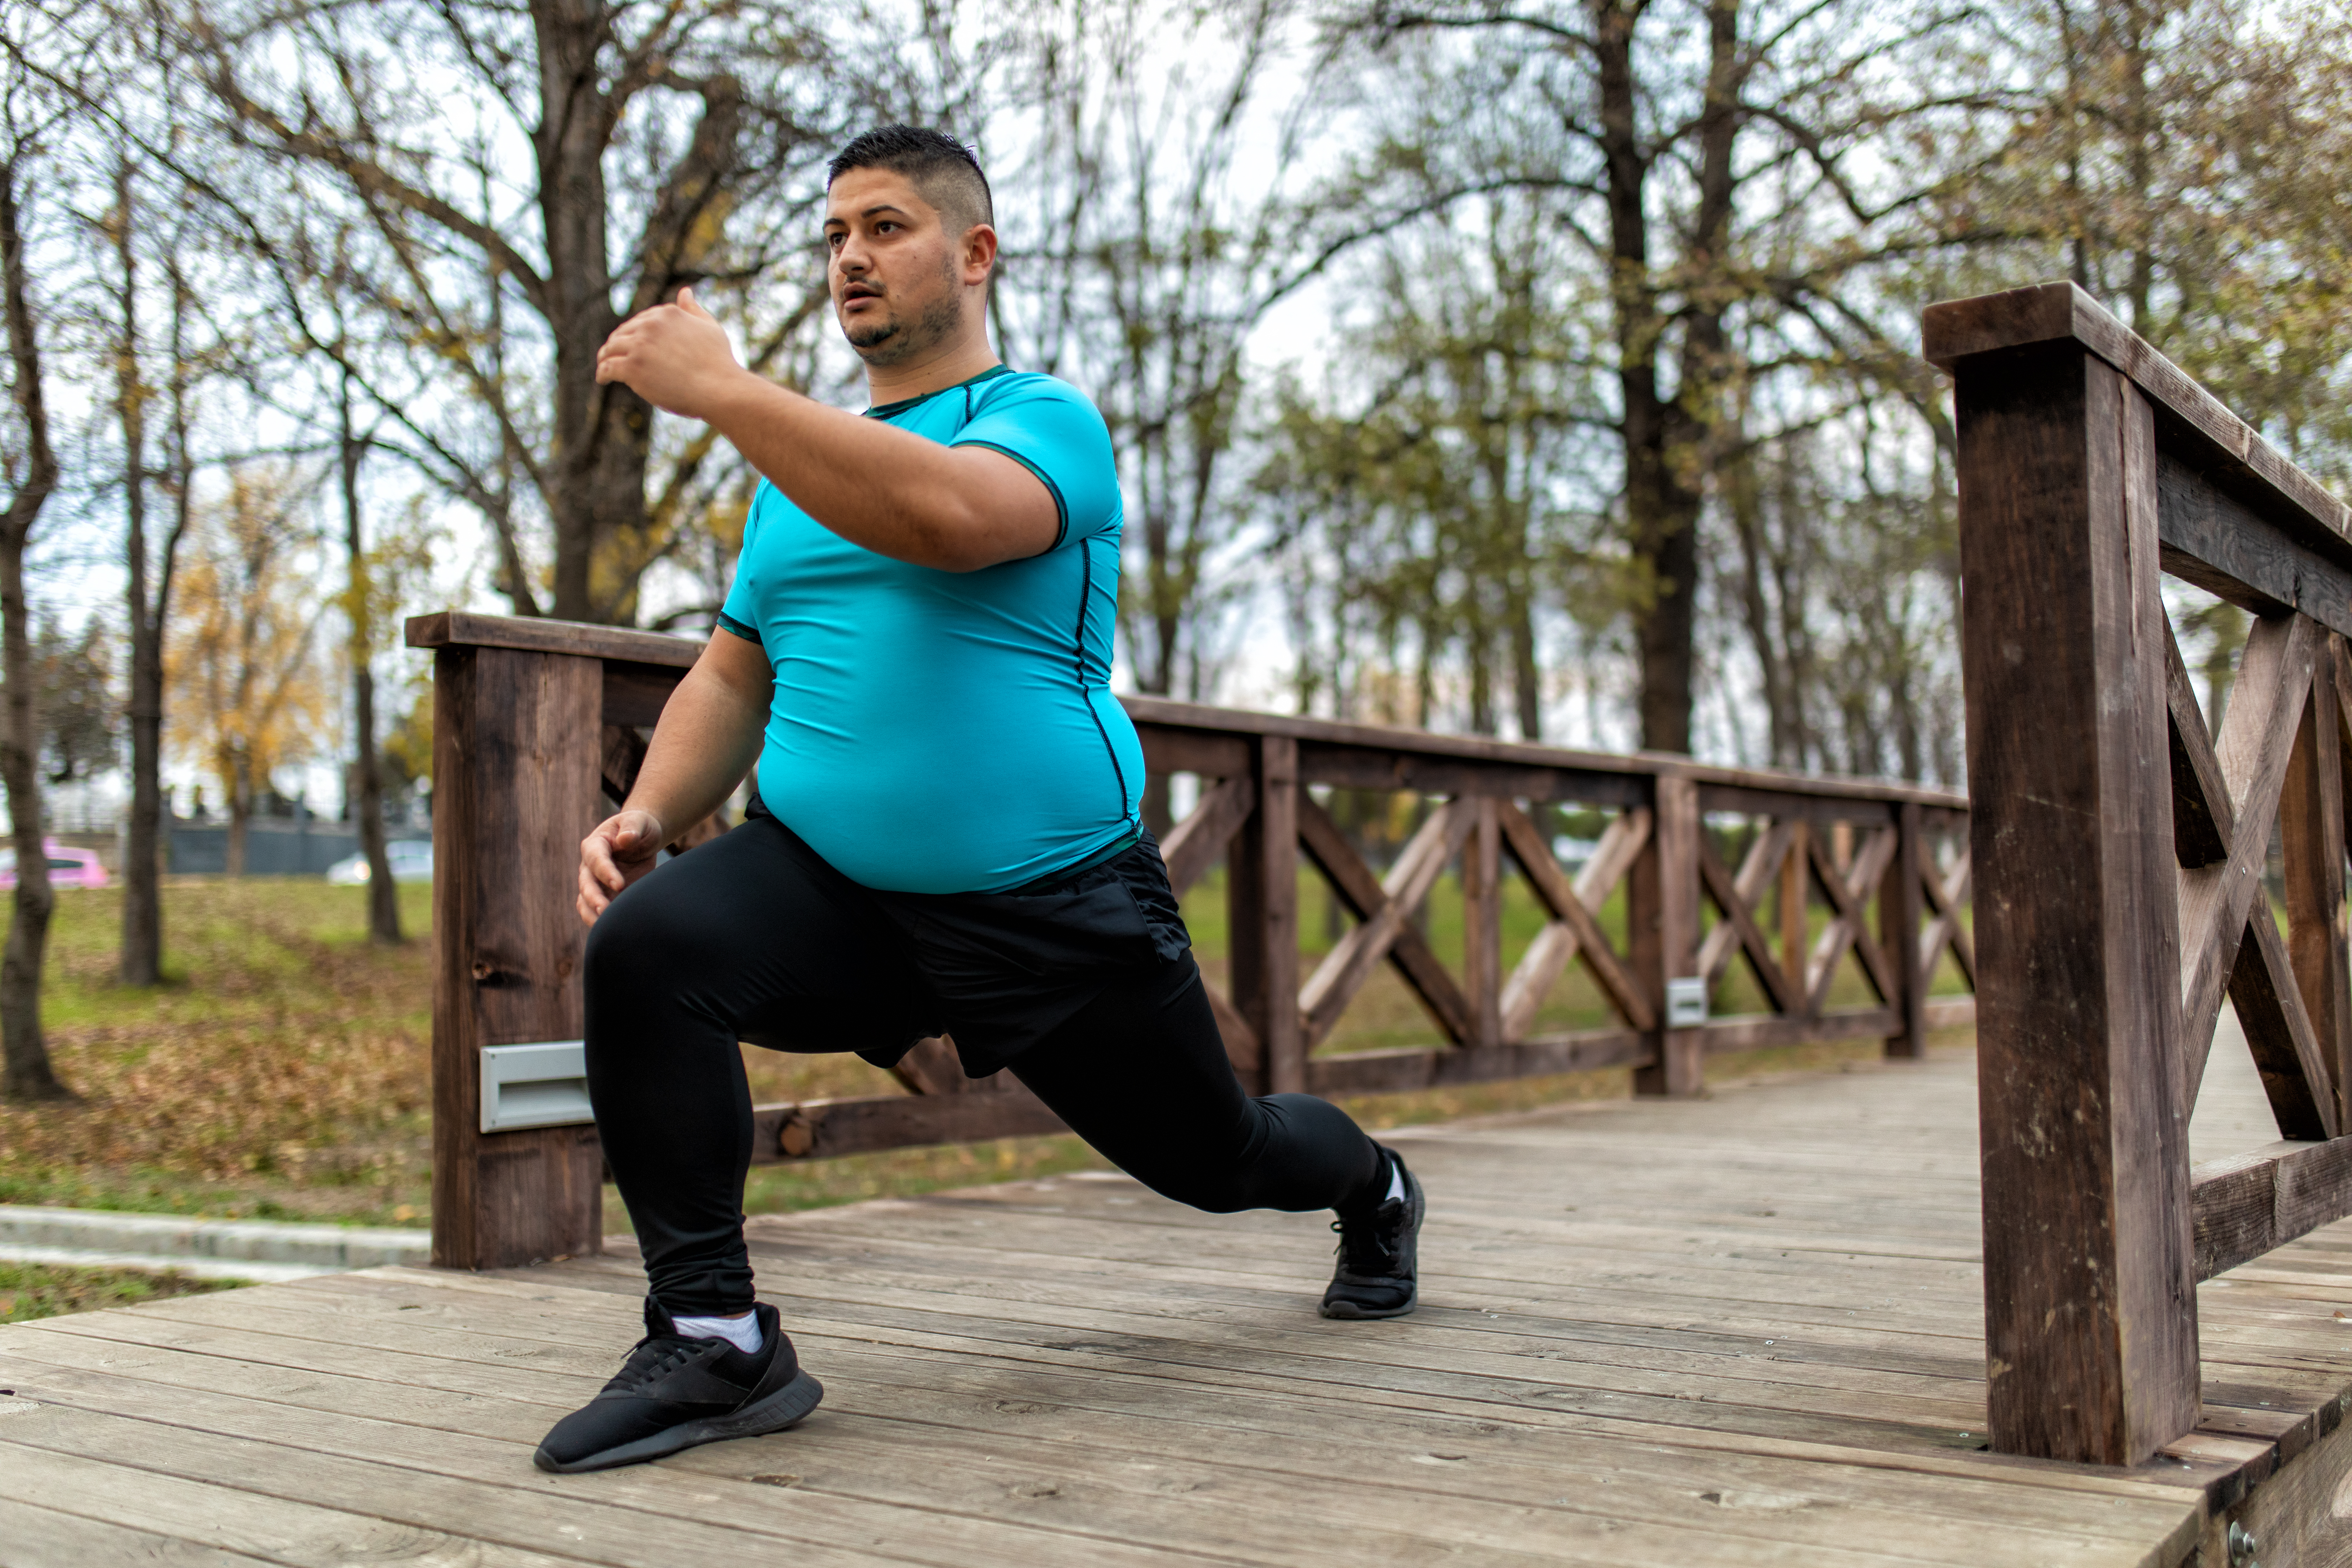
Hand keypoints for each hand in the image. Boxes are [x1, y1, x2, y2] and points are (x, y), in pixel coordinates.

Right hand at [578, 809, 666, 924]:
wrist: (641, 839)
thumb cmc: (639, 827)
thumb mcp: (639, 821)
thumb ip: (632, 828)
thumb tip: (626, 839)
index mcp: (596, 844)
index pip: (596, 859)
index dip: (605, 872)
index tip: (619, 885)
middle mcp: (589, 866)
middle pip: (586, 884)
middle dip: (594, 898)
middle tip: (605, 911)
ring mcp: (595, 883)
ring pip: (585, 902)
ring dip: (592, 914)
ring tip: (606, 927)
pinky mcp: (604, 895)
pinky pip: (595, 911)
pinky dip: (601, 921)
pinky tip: (613, 930)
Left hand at [594, 287, 741, 418]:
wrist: (719, 388)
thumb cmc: (718, 362)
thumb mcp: (709, 328)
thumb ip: (694, 310)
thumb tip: (685, 291)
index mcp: (667, 313)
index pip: (641, 320)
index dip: (635, 333)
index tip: (633, 344)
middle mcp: (650, 325)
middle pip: (623, 333)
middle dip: (616, 344)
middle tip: (612, 356)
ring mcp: (639, 346)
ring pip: (611, 348)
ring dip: (605, 357)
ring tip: (604, 365)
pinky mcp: (632, 367)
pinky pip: (608, 367)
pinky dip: (602, 373)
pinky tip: (602, 379)